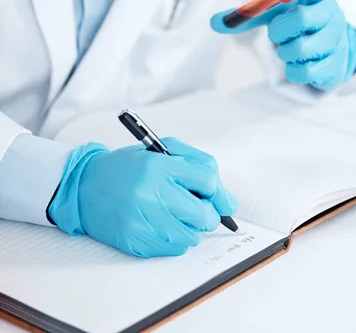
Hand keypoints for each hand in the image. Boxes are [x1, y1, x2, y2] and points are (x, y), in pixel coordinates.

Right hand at [48, 138, 236, 257]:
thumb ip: (199, 166)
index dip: (217, 192)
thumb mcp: (162, 151)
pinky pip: (174, 249)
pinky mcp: (134, 240)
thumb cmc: (128, 168)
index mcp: (159, 166)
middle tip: (196, 208)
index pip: (208, 181)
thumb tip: (227, 202)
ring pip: (192, 236)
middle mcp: (150, 193)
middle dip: (207, 214)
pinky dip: (174, 240)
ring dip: (191, 228)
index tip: (216, 197)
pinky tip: (161, 226)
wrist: (83, 187)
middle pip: (205, 215)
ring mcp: (141, 220)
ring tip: (175, 216)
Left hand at [210, 0, 355, 90]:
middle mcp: (332, 15)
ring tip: (287, 49)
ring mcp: (336, 41)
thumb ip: (247, 15)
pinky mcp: (334, 65)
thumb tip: (214, 22)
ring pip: (301, 48)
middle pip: (302, 18)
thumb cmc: (297, 26)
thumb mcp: (274, 14)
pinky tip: (295, 65)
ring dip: (285, 52)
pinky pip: (305, 71)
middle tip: (276, 34)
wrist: (328, 51)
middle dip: (279, 30)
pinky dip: (292, 70)